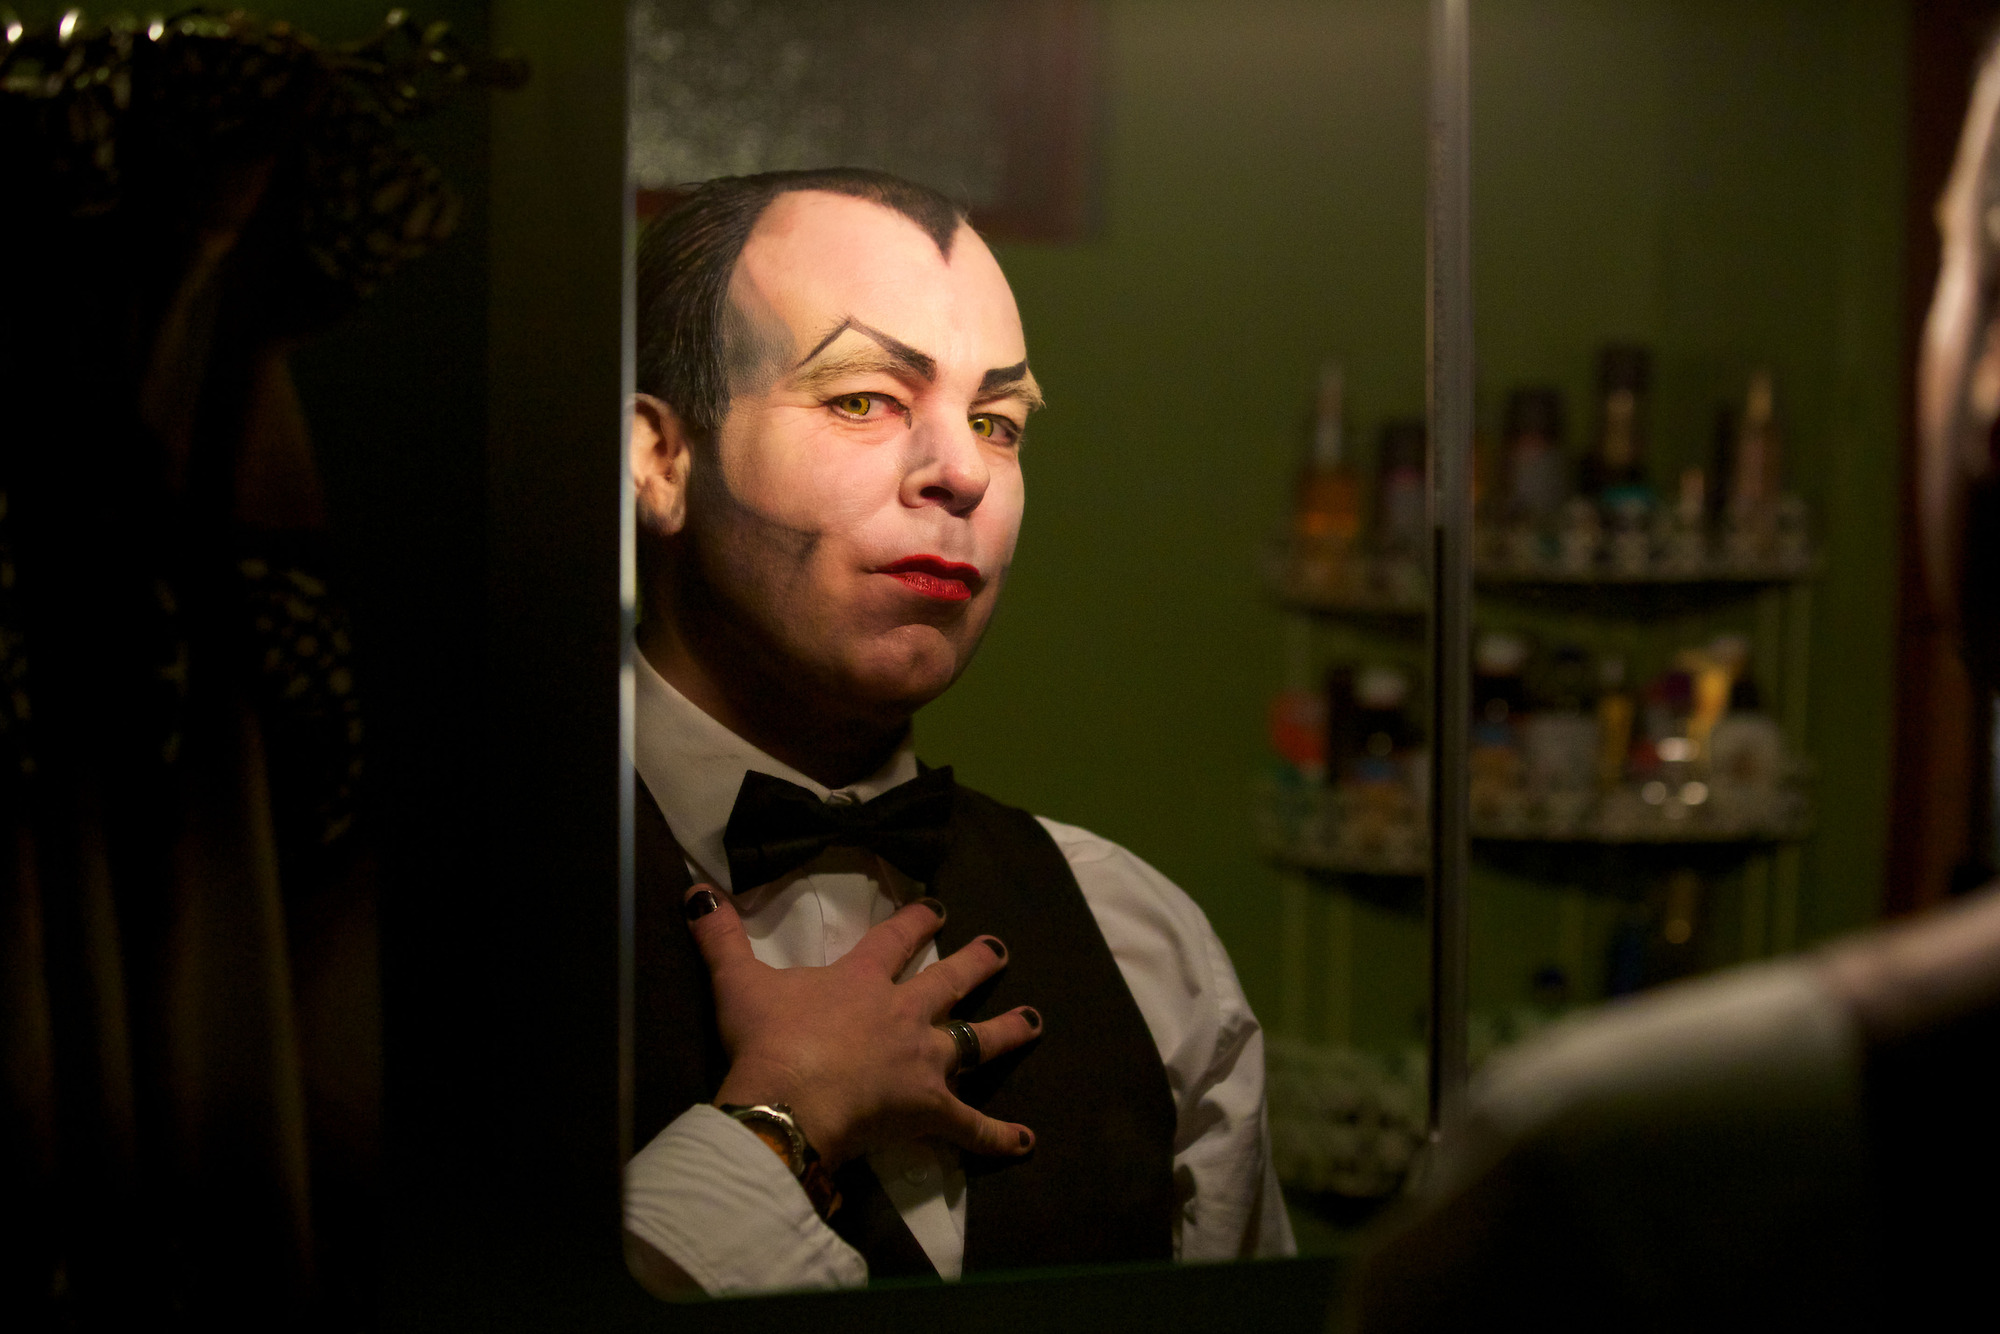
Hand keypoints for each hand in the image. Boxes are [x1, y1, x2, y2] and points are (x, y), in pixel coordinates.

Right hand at [684, 884, 1041, 1168]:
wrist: (790, 1098)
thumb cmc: (768, 1040)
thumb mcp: (737, 983)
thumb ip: (720, 937)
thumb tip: (696, 893)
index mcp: (861, 983)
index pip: (894, 941)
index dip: (916, 922)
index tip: (936, 907)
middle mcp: (903, 1015)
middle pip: (948, 982)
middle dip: (976, 962)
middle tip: (999, 949)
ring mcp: (922, 1061)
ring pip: (976, 1042)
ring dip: (1008, 1031)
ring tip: (1035, 1022)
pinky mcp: (929, 1110)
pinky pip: (971, 1126)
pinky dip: (998, 1135)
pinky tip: (1025, 1141)